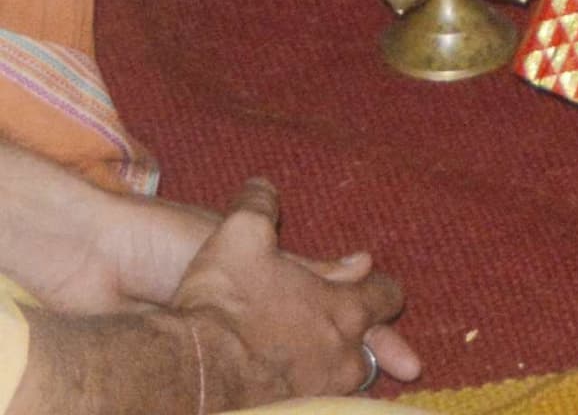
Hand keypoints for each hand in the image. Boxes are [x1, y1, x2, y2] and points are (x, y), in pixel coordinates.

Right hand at [169, 181, 420, 403]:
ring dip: (330, 371)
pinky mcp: (293, 413)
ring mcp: (321, 393)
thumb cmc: (224, 303)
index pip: (386, 296)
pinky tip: (281, 389)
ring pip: (343, 382)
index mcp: (344, 309)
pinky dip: (304, 395)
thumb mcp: (239, 237)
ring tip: (307, 364)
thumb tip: (263, 185)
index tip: (366, 286)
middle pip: (369, 347)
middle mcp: (344, 357)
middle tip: (339, 334)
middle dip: (358, 337)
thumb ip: (258, 208)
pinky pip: (313, 403)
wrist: (191, 372)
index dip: (376, 288)